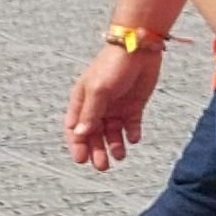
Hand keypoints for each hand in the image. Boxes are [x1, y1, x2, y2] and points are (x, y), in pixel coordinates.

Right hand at [66, 39, 161, 168]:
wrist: (139, 48)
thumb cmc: (112, 64)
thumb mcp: (99, 89)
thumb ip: (91, 112)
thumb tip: (81, 134)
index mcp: (82, 100)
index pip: (75, 128)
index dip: (77, 144)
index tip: (81, 160)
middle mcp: (98, 106)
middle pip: (95, 134)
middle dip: (97, 151)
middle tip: (103, 166)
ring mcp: (116, 106)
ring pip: (113, 133)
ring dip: (115, 146)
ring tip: (120, 156)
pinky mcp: (134, 105)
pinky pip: (131, 125)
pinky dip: (132, 134)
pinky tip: (134, 139)